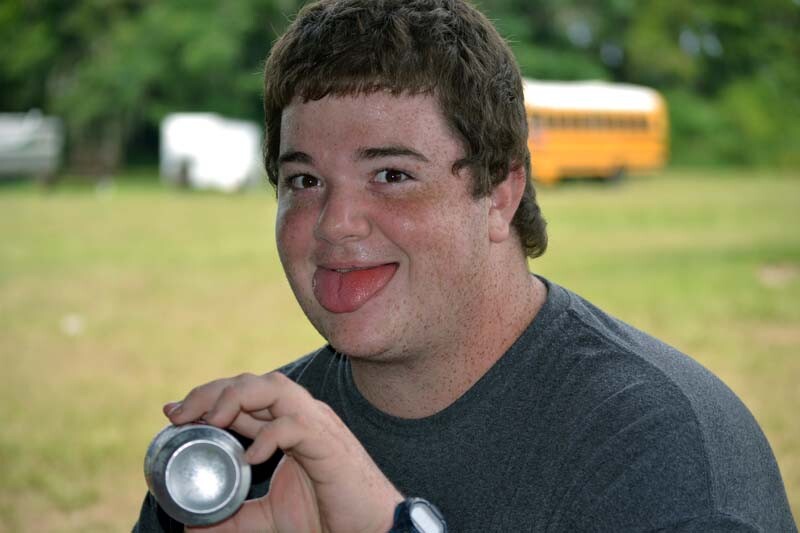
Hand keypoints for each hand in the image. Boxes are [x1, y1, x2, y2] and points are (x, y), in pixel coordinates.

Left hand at [164, 372, 402, 532]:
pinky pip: (296, 424)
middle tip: (179, 414)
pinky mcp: (328, 443)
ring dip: (235, 398)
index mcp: (288, 425)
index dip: (208, 397)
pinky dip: (269, 435)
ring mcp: (316, 425)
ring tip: (210, 422)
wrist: (371, 525)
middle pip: (253, 382)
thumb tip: (193, 528)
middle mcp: (301, 416)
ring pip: (274, 387)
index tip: (173, 413)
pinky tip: (251, 457)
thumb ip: (236, 519)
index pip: (244, 396)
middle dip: (212, 391)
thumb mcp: (271, 517)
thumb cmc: (329, 515)